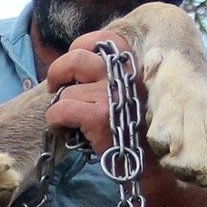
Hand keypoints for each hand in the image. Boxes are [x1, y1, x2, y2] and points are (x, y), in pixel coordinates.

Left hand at [41, 33, 137, 158]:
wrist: (150, 166)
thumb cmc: (137, 133)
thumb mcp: (132, 95)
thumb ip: (112, 78)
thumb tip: (74, 70)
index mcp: (134, 68)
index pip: (105, 40)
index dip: (81, 47)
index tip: (75, 68)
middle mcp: (124, 76)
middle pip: (76, 57)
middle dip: (57, 72)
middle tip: (55, 88)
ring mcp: (112, 95)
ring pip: (66, 91)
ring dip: (59, 107)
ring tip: (68, 122)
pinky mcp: (99, 117)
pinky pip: (60, 110)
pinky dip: (55, 122)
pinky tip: (64, 131)